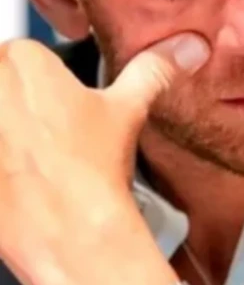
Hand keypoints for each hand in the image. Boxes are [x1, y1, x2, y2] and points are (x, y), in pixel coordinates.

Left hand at [0, 34, 208, 284]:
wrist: (69, 236)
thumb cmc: (90, 173)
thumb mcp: (128, 109)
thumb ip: (153, 69)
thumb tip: (185, 47)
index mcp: (24, 59)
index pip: (26, 55)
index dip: (43, 83)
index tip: (55, 107)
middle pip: (2, 81)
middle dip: (18, 103)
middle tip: (45, 133)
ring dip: (7, 127)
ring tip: (29, 156)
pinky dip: (2, 156)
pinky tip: (15, 173)